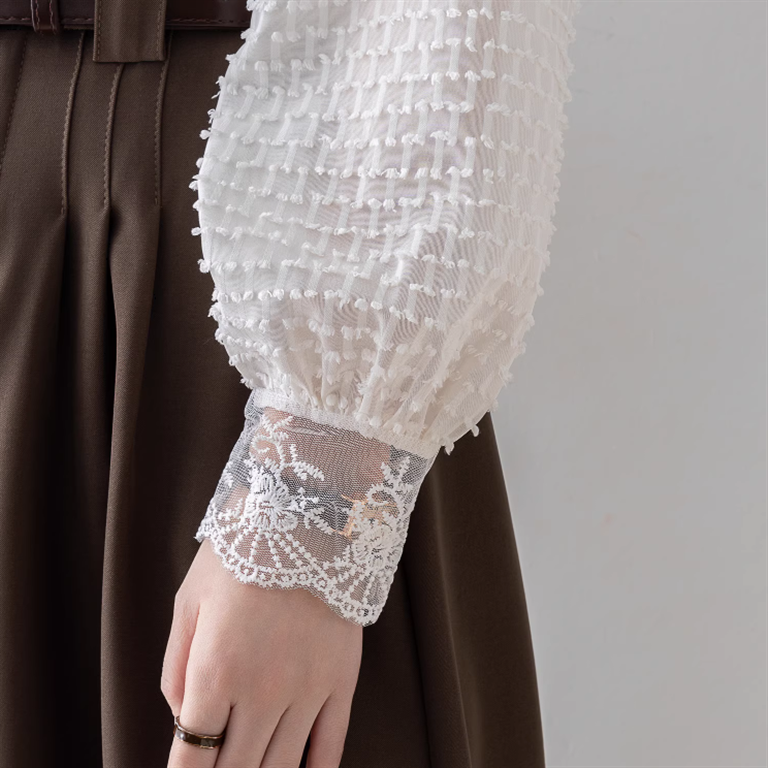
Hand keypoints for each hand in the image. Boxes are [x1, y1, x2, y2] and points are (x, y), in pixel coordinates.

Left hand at [161, 537, 362, 766]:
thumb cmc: (242, 553)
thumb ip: (176, 667)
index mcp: (215, 672)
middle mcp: (261, 692)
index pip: (192, 757)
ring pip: (280, 766)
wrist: (306, 516)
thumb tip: (181, 718)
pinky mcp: (341, 680)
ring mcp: (306, 690)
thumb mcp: (189, 601)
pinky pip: (330, 746)